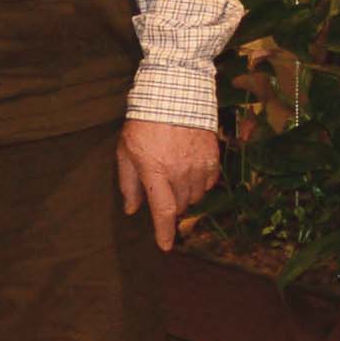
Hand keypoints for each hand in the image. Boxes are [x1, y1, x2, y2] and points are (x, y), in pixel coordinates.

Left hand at [117, 118, 221, 249]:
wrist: (175, 94)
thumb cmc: (144, 122)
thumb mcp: (126, 150)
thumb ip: (128, 182)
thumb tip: (132, 209)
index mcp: (155, 171)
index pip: (162, 211)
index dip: (164, 232)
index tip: (165, 246)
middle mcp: (179, 172)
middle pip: (178, 206)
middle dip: (168, 203)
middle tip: (161, 186)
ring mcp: (198, 165)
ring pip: (194, 197)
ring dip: (184, 194)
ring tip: (175, 174)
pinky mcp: (212, 157)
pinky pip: (208, 183)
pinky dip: (199, 183)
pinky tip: (190, 169)